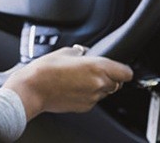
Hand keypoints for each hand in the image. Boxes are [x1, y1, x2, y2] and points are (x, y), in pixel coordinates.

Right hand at [2, 45, 132, 119]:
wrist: (33, 89)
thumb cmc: (45, 70)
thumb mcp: (65, 52)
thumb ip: (82, 53)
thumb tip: (86, 53)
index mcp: (98, 67)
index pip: (126, 73)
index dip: (122, 69)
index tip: (117, 67)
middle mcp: (99, 84)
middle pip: (117, 83)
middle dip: (108, 77)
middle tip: (92, 71)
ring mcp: (93, 98)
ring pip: (105, 92)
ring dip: (98, 86)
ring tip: (79, 79)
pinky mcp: (85, 107)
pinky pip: (93, 99)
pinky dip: (87, 94)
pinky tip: (73, 88)